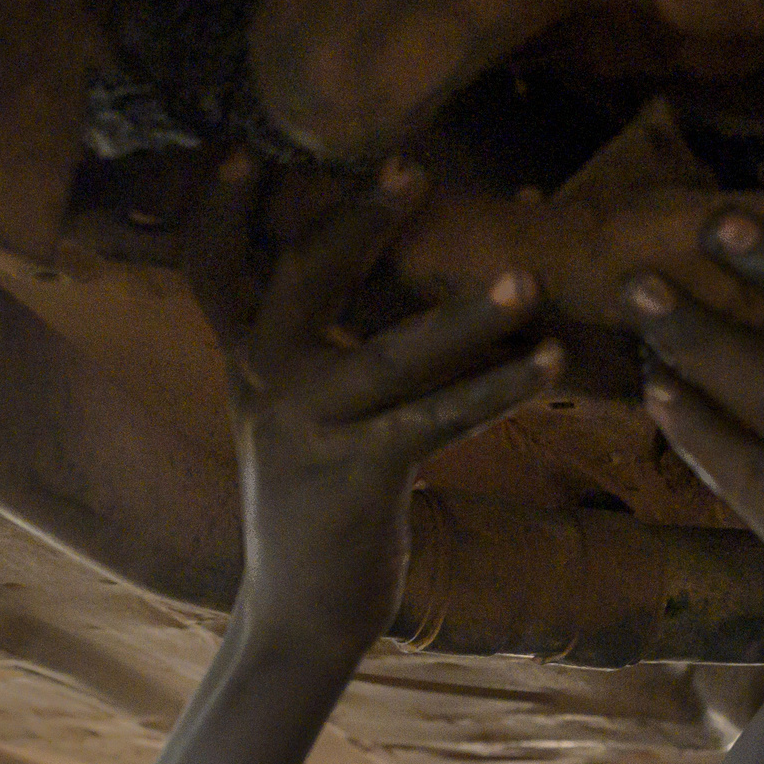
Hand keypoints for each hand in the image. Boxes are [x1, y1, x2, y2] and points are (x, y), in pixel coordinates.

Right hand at [181, 151, 561, 657]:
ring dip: (468, 314)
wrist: (301, 612)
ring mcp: (307, 429)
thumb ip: (323, 352)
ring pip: (394, 352)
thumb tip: (408, 280)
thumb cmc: (320, 507)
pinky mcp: (360, 475)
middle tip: (416, 167)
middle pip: (304, 278)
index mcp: (244, 364)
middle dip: (361, 219)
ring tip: (527, 276)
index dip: (220, 212)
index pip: (211, 271)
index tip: (243, 150)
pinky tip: (552, 362)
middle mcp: (264, 385)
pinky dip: (500, 389)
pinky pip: (441, 419)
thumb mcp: (295, 421)